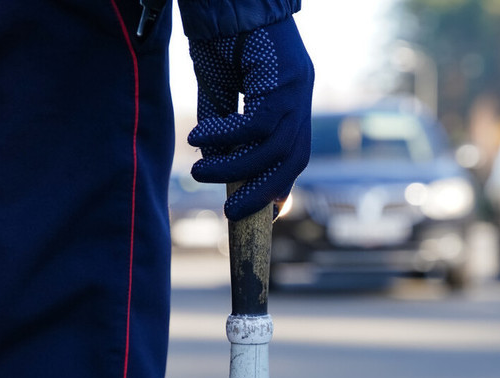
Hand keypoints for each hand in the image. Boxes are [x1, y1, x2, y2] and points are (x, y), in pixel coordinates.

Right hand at [187, 17, 313, 220]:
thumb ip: (223, 130)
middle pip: (292, 161)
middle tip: (230, 211)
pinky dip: (227, 136)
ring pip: (273, 147)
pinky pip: (257, 123)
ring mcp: (297, 90)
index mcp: (292, 106)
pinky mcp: (283, 78)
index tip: (262, 214)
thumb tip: (216, 168)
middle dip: (262, 191)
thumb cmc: (224, 41)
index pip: (293, 157)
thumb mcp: (221, 93)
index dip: (279, 188)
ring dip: (235, 167)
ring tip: (199, 173)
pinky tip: (198, 138)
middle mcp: (301, 101)